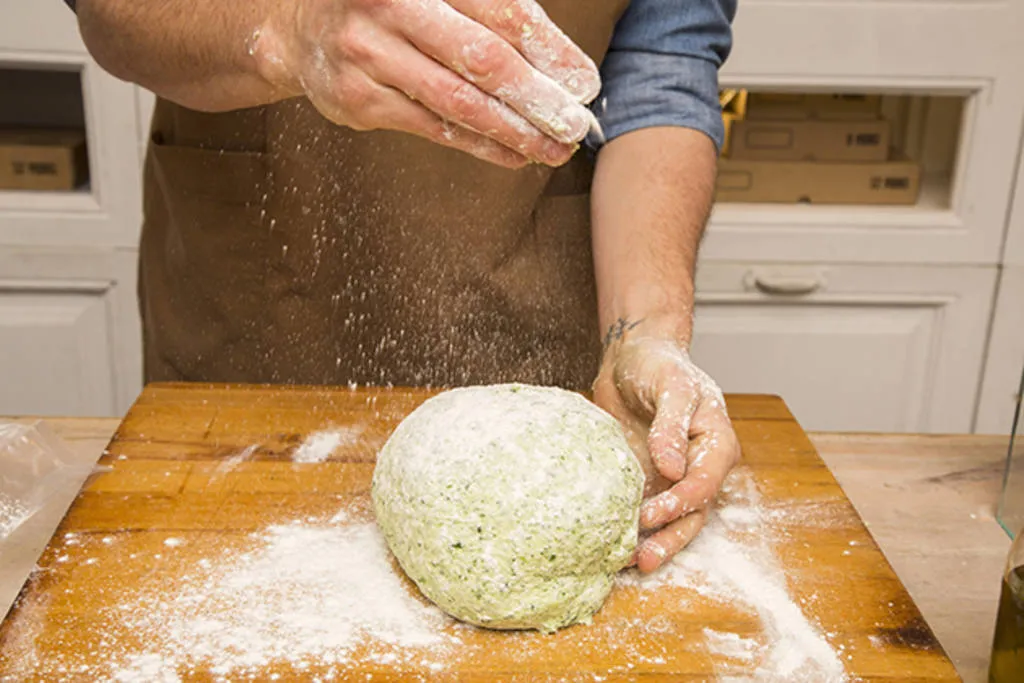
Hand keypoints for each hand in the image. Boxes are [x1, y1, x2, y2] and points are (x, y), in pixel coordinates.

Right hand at [249, 0, 599, 167]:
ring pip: (458, 102)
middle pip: (482, 59)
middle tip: (575, 125)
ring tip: (553, 149)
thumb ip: (490, 13)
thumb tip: (561, 68)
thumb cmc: (388, 6)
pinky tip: (514, 155)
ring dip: (514, 131)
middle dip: (537, 98)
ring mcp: (368, 54)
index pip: (500, 10)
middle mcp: (389, 5)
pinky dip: (480, 144)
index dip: (548, 49)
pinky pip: (433, 127)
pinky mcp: (358, 100)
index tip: (584, 82)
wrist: (301, 31)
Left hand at [593, 325, 740, 572]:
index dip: (680, 502)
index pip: (703, 483)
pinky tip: (612, 543)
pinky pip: (644, 508)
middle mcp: (698, 467)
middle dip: (669, 539)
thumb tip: (672, 468)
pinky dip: (632, 527)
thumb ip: (672, 426)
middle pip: (692, 514)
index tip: (651, 514)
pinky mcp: (647, 479)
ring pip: (671, 520)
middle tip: (643, 559)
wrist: (633, 357)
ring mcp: (673, 476)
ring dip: (653, 542)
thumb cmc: (659, 364)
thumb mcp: (670, 385)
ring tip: (627, 565)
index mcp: (715, 443)